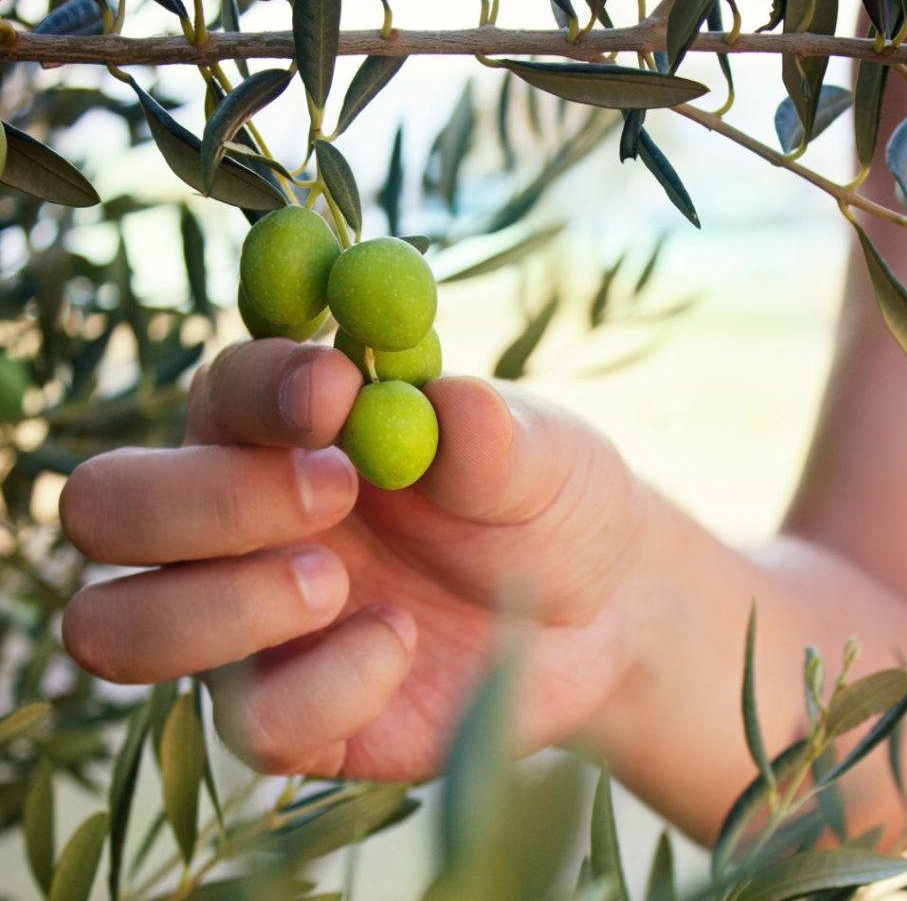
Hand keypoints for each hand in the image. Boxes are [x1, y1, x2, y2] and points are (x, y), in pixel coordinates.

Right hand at [59, 338, 648, 780]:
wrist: (594, 613)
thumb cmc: (547, 505)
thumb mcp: (542, 457)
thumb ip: (493, 434)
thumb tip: (451, 403)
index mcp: (285, 430)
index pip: (218, 391)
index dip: (259, 387)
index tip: (336, 388)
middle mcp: (238, 523)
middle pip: (110, 505)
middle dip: (205, 499)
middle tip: (332, 491)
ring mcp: (247, 627)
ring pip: (116, 627)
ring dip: (223, 604)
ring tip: (339, 581)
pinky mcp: (286, 717)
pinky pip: (247, 723)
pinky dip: (324, 687)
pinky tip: (400, 644)